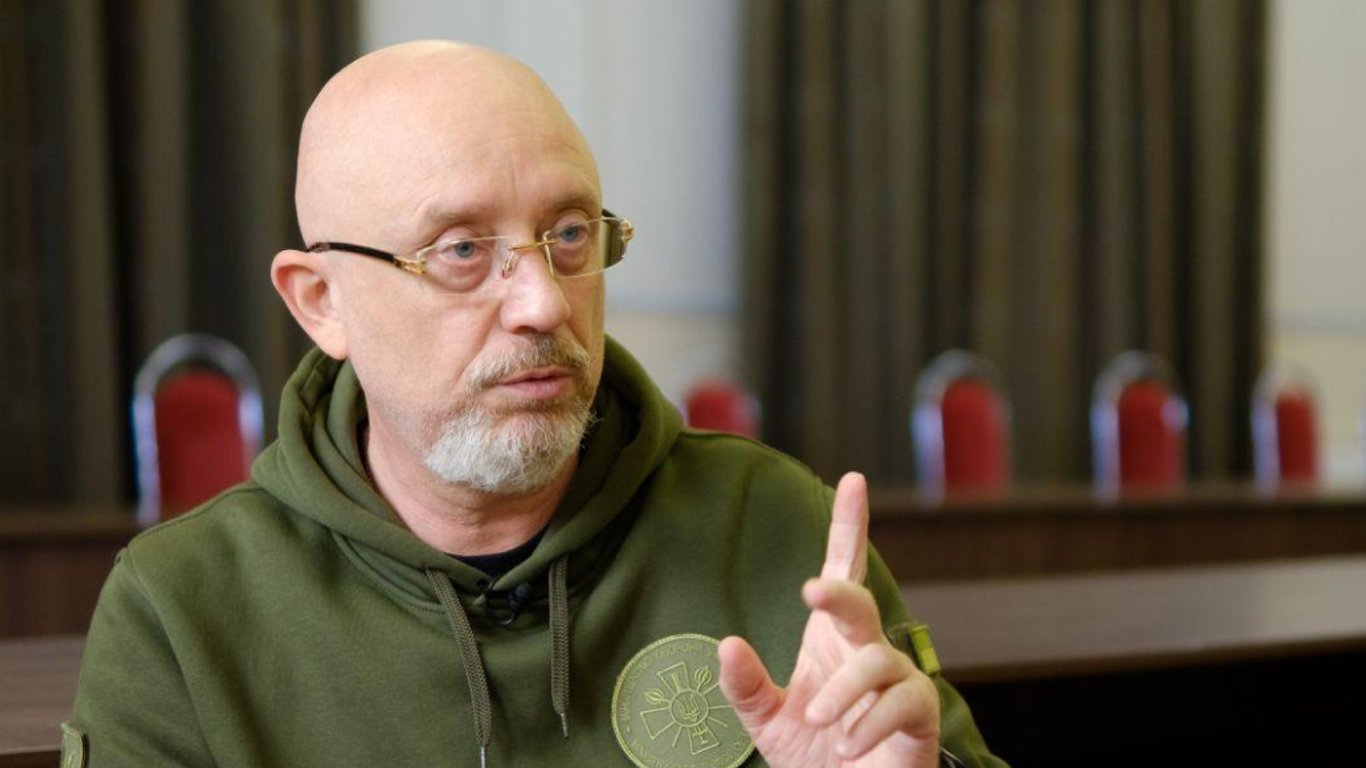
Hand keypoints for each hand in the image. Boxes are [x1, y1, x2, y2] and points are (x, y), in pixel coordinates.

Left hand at [717, 472, 940, 766]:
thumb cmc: (815, 755)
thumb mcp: (767, 722)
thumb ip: (745, 687)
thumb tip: (726, 644)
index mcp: (831, 638)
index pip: (842, 572)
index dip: (849, 527)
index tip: (853, 480)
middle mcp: (866, 649)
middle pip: (859, 602)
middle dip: (837, 594)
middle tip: (811, 592)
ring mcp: (896, 679)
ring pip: (875, 661)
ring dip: (842, 694)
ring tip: (819, 723)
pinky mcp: (919, 713)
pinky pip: (900, 703)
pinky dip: (867, 724)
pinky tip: (846, 745)